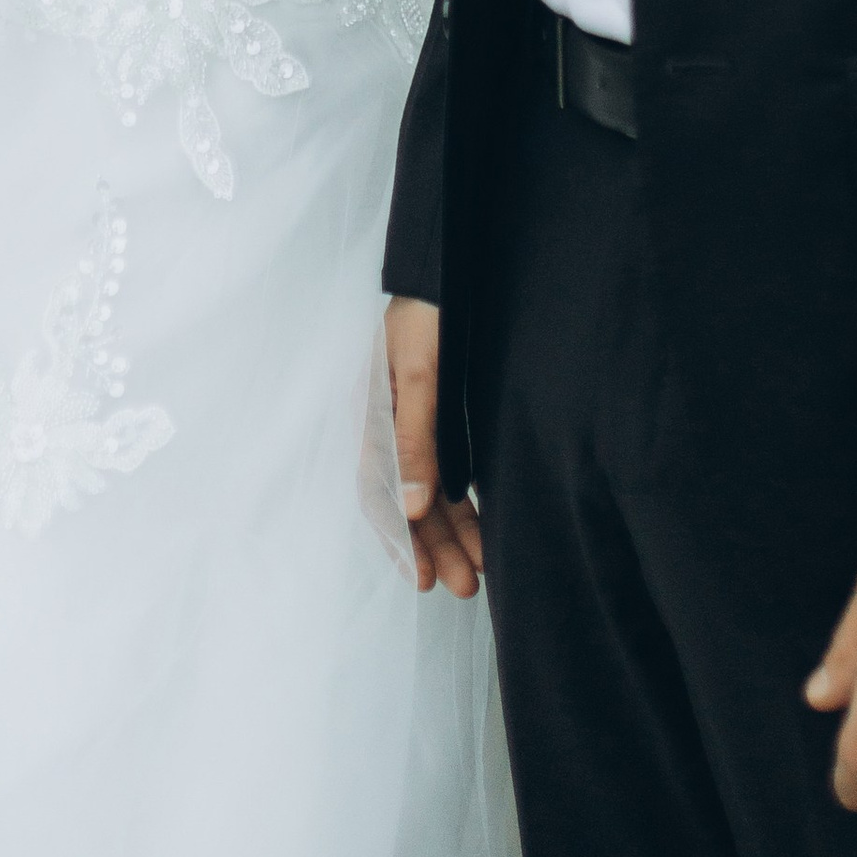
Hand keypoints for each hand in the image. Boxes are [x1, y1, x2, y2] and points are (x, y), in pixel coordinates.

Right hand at [385, 298, 483, 599]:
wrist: (448, 269)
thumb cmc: (427, 314)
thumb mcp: (420, 376)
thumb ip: (414, 440)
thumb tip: (411, 509)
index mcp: (373, 418)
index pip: (380, 494)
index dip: (399, 540)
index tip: (423, 579)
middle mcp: (391, 427)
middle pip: (410, 501)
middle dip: (436, 546)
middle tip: (466, 587)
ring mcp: (417, 423)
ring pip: (433, 491)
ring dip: (454, 532)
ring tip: (481, 573)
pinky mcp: (442, 417)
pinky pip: (450, 472)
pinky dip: (465, 504)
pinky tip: (484, 529)